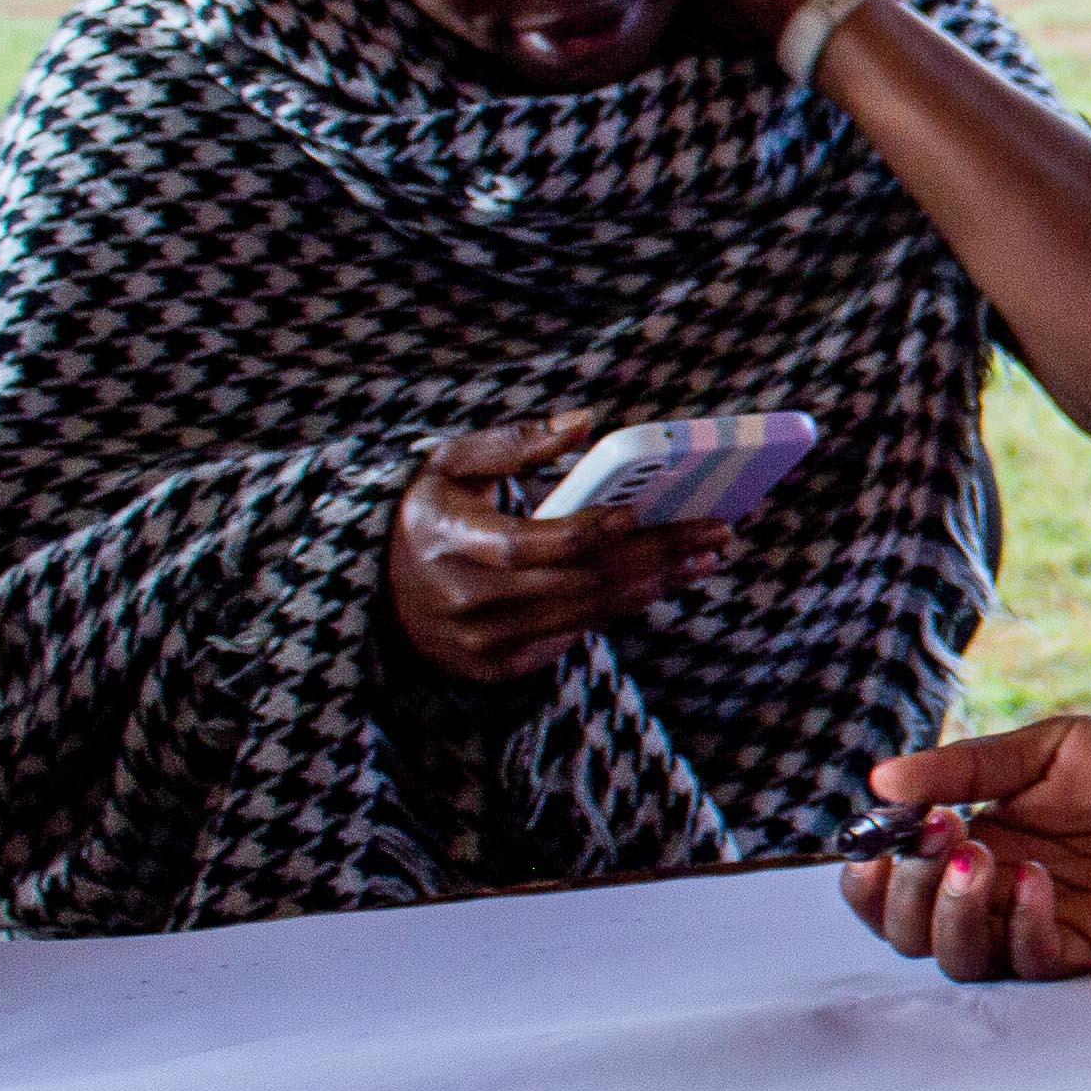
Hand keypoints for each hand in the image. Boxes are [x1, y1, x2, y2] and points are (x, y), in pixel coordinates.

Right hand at [383, 410, 735, 682]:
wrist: (377, 591)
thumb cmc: (429, 513)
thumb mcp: (451, 464)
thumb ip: (516, 442)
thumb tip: (585, 423)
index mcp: (448, 541)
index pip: (525, 545)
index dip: (583, 531)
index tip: (636, 512)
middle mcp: (464, 600)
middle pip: (576, 581)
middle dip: (653, 555)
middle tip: (713, 531)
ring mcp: (482, 642)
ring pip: (586, 612)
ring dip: (655, 584)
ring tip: (704, 555)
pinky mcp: (501, 667)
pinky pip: (576, 635)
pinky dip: (623, 605)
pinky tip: (664, 579)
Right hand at [840, 714, 1090, 980]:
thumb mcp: (1052, 748)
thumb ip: (971, 767)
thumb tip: (880, 779)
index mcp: (977, 840)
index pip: (893, 881)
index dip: (870, 871)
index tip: (879, 834)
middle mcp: (998, 891)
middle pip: (911, 929)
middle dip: (907, 891)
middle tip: (945, 836)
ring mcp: (1040, 924)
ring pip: (960, 957)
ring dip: (954, 914)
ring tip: (984, 859)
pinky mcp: (1089, 948)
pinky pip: (1033, 962)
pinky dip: (1022, 928)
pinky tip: (1038, 880)